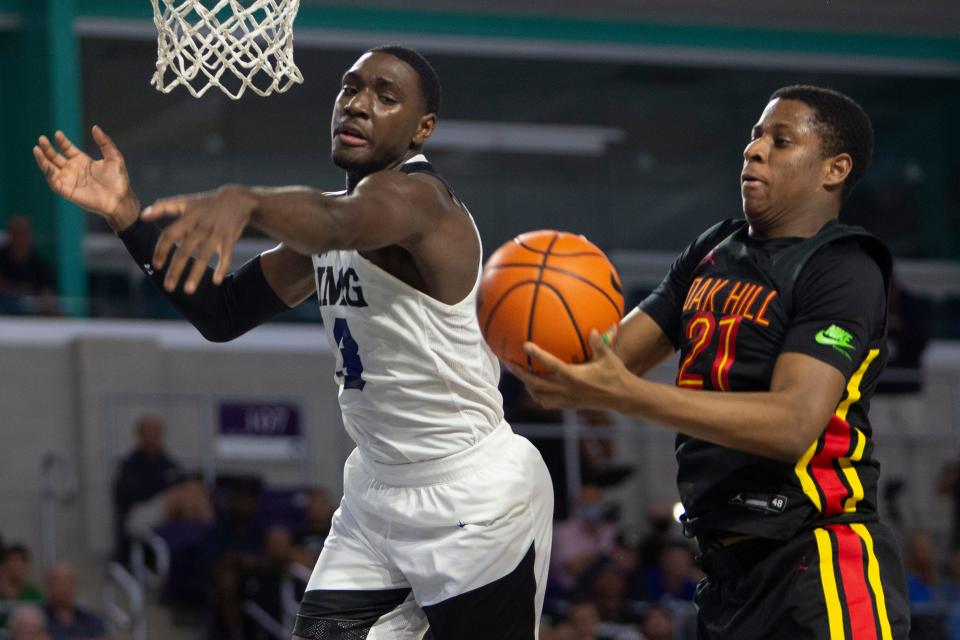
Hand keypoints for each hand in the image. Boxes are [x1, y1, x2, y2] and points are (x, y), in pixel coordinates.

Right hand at [33, 126, 139, 229]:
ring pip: (50, 168)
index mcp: (82, 161)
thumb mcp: (113, 157)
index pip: (67, 149)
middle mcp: (73, 170)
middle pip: (55, 157)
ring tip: (37, 149)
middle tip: (42, 139)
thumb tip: (95, 127)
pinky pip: (53, 181)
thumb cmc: (118, 180)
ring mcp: (69, 180)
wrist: (119, 199)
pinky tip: (46, 164)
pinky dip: (47, 172)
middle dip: (47, 148)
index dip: (62, 141)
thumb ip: (105, 142)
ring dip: (42, 159)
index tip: (58, 134)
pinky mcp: (67, 191)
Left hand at [142, 186, 256, 292]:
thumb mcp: (185, 202)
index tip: (156, 266)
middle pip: (184, 250)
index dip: (161, 250)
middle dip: (175, 270)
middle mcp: (200, 226)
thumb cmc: (206, 203)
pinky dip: (222, 268)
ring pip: (204, 256)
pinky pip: (226, 256)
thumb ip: (163, 207)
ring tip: (188, 291)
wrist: (236, 199)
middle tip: (168, 287)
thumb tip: (142, 215)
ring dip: (195, 274)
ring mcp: (215, 233)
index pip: (169, 235)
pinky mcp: (229, 238)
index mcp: (187, 218)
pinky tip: (216, 281)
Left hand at [506, 328, 633, 410]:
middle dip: (521, 374)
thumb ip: (598, 343)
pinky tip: (536, 387)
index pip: (551, 365)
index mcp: (574, 376)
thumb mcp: (608, 357)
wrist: (622, 398)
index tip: (525, 345)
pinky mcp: (569, 405)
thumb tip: (592, 329)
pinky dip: (538, 395)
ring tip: (520, 374)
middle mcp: (567, 389)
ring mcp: (566, 399)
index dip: (537, 355)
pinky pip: (547, 403)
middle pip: (536, 384)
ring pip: (539, 395)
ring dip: (528, 385)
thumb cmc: (616, 374)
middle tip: (510, 363)